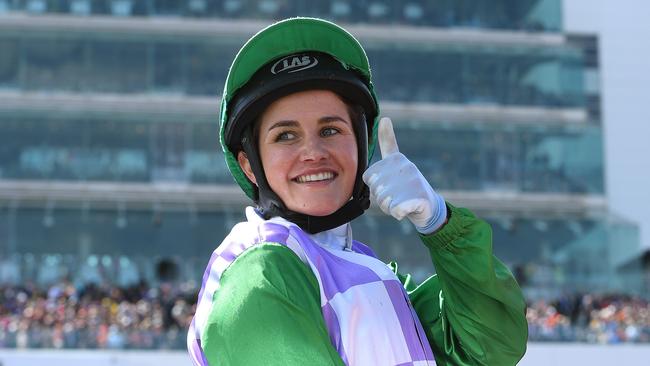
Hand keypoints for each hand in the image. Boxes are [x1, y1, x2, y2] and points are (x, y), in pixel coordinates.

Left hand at [362, 117, 446, 233]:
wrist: (429, 207)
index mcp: (397, 159)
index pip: (369, 176)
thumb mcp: (396, 161)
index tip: (388, 184)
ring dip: (390, 207)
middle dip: (382, 199)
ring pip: (384, 201)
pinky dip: (398, 213)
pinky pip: (395, 210)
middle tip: (397, 196)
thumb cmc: (407, 185)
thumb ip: (388, 142)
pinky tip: (406, 210)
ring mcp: (413, 182)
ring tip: (402, 202)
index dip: (375, 186)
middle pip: (376, 190)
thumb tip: (385, 118)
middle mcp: (406, 167)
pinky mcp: (418, 198)